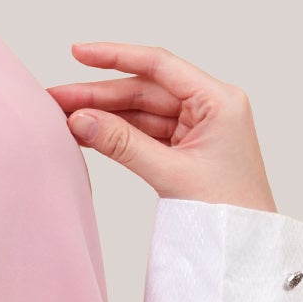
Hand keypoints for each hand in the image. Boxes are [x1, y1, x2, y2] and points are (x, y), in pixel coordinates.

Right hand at [46, 41, 277, 211]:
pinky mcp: (187, 147)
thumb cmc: (229, 211)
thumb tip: (80, 120)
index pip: (159, 65)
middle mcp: (209, 106)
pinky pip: (145, 132)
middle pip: (144, 89)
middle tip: (56, 98)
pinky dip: (116, 133)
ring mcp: (197, 126)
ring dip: (103, 114)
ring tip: (63, 116)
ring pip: (141, 111)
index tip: (78, 53)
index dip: (116, 56)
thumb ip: (123, 145)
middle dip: (99, 94)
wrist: (246, 248)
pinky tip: (88, 132)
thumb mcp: (171, 174)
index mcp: (218, 101)